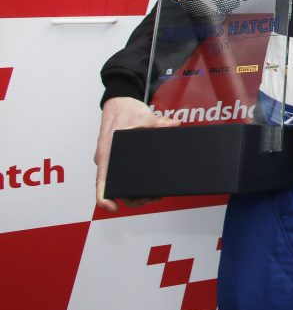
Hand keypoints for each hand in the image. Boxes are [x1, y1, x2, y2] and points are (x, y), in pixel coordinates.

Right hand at [94, 96, 179, 211]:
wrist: (120, 102)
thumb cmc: (124, 110)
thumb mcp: (142, 116)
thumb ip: (158, 122)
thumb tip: (174, 125)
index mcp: (106, 154)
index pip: (100, 183)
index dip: (104, 199)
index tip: (114, 207)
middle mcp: (107, 161)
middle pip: (114, 188)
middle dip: (132, 197)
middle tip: (153, 197)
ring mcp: (113, 161)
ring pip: (121, 183)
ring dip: (136, 191)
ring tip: (156, 193)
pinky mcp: (120, 159)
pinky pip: (126, 175)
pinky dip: (137, 182)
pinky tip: (152, 183)